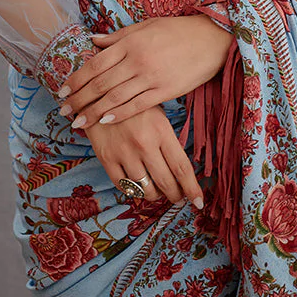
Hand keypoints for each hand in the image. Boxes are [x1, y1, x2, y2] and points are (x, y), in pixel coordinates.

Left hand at [57, 15, 232, 128]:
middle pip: (100, 83)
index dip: (76, 79)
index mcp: (130, 42)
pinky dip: (118, 114)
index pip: (95, 64)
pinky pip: (136, 105)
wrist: (210, 38)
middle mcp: (137, 59)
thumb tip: (92, 40)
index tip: (62, 91)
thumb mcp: (145, 26)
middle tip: (63, 111)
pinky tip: (105, 121)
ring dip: (93, 111)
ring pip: (115, 97)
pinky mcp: (164, 90)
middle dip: (79, 99)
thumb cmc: (176, 30)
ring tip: (78, 122)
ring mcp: (150, 76)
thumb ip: (117, 36)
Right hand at [83, 103, 204, 208]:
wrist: (98, 93)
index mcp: (161, 130)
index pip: (181, 167)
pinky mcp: (106, 158)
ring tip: (158, 191)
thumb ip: (167, 140)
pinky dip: (133, 191)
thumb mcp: (157, 114)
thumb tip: (180, 169)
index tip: (199, 202)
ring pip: (145, 190)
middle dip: (175, 195)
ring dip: (155, 195)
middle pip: (166, 183)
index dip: (192, 189)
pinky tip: (138, 185)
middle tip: (178, 197)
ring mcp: (124, 153)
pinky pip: (123, 186)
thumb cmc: (134, 103)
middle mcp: (144, 144)